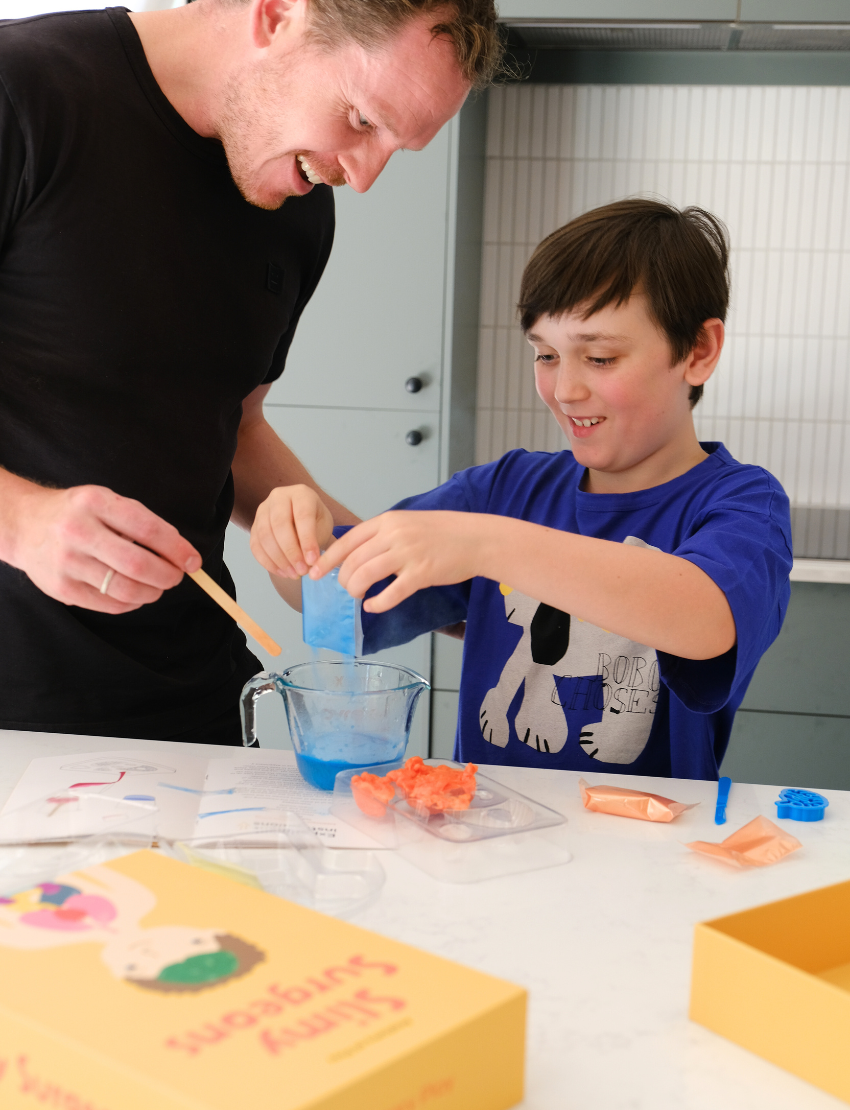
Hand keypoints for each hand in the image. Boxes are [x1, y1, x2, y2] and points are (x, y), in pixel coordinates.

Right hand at [6, 483, 200, 614]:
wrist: (25, 525)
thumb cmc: (76, 514)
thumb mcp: (106, 501)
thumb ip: (141, 522)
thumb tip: (181, 552)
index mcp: (95, 503)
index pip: (148, 530)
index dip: (177, 549)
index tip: (193, 561)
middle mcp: (78, 531)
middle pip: (138, 564)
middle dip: (168, 575)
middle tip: (176, 576)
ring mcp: (67, 562)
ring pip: (125, 589)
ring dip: (153, 592)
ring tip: (158, 587)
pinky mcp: (61, 588)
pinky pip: (110, 605)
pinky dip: (132, 603)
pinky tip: (135, 594)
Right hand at [250, 484, 333, 578]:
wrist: (302, 521)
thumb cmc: (316, 522)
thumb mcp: (323, 526)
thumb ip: (317, 540)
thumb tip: (309, 563)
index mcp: (301, 493)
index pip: (302, 515)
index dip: (307, 540)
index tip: (313, 561)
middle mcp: (279, 497)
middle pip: (279, 524)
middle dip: (291, 552)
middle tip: (302, 571)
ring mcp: (263, 510)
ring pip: (264, 536)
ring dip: (279, 559)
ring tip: (294, 574)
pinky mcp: (254, 525)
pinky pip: (255, 545)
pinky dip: (268, 562)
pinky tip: (282, 572)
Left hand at [311, 511, 487, 611]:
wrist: (476, 538)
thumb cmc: (444, 532)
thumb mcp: (408, 522)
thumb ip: (384, 534)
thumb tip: (359, 552)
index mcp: (388, 521)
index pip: (348, 540)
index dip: (328, 558)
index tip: (315, 571)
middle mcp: (394, 535)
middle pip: (353, 560)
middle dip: (342, 579)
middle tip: (345, 589)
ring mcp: (407, 554)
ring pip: (366, 575)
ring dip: (355, 590)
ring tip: (358, 596)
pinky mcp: (421, 574)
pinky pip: (390, 593)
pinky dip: (377, 603)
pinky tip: (374, 606)